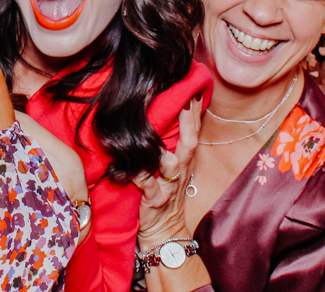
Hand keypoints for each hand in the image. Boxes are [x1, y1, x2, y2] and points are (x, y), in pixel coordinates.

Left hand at [133, 96, 200, 246]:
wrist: (163, 231)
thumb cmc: (164, 195)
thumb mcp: (170, 170)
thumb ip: (168, 148)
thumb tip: (162, 120)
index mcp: (184, 163)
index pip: (193, 135)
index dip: (194, 115)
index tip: (194, 92)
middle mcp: (180, 172)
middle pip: (189, 145)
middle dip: (188, 124)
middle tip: (186, 104)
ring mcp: (169, 186)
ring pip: (170, 165)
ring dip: (162, 151)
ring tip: (153, 136)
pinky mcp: (155, 200)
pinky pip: (146, 184)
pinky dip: (138, 175)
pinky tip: (129, 167)